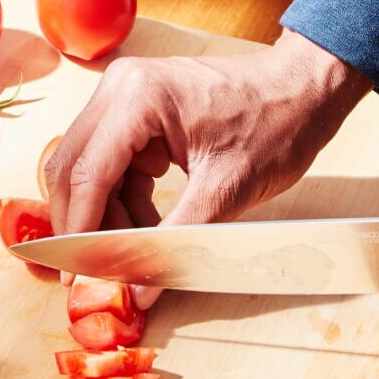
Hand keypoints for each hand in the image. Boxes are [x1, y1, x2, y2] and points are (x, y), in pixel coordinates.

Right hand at [43, 29, 370, 306]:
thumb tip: (140, 290)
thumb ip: (176, 241)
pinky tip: (147, 227)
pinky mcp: (136, 110)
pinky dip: (122, 198)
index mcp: (137, 98)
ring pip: (89, 167)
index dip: (78, 230)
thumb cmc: (276, 124)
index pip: (87, 174)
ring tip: (134, 251)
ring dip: (105, 214)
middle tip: (94, 273)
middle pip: (74, 168)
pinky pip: (111, 162)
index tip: (76, 276)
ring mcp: (125, 96)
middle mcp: (120, 88)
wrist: (305, 88)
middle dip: (83, 224)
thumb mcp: (227, 190)